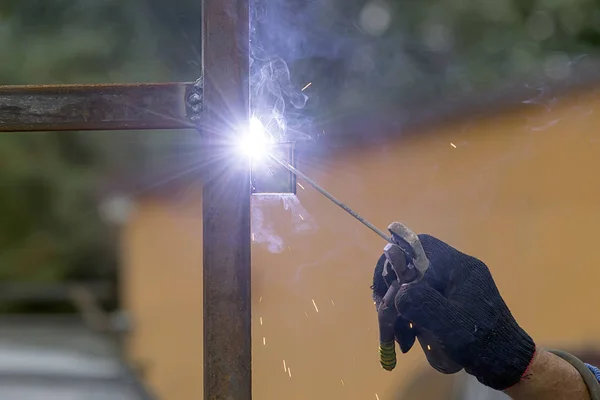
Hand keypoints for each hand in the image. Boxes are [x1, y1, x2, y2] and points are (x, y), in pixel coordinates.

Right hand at [372, 234, 535, 390]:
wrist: (506, 362)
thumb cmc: (480, 341)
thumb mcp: (448, 323)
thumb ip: (421, 301)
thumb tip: (398, 290)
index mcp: (458, 267)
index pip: (420, 245)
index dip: (397, 258)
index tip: (385, 284)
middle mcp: (456, 270)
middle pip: (414, 267)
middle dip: (395, 292)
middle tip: (385, 314)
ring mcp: (455, 286)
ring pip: (416, 286)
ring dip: (401, 309)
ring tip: (400, 338)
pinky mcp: (453, 301)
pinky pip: (424, 300)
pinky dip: (412, 316)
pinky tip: (409, 338)